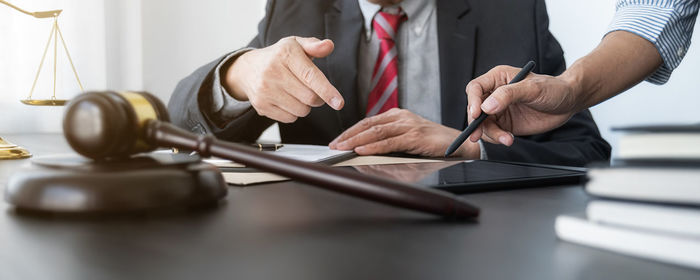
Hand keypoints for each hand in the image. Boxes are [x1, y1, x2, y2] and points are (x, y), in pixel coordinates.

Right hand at [223, 36, 343, 122]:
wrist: (247, 69)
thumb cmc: (278, 57)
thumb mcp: (295, 45)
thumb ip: (314, 46)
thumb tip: (329, 45)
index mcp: (285, 54)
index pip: (310, 76)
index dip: (327, 90)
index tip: (339, 103)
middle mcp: (273, 71)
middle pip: (310, 97)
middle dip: (318, 98)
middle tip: (312, 90)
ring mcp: (265, 90)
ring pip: (301, 110)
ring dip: (305, 105)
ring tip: (295, 92)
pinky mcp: (261, 105)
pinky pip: (290, 118)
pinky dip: (293, 112)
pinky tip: (285, 100)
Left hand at [329, 108, 480, 157]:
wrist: (458, 144)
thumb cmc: (433, 144)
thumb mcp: (407, 138)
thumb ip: (389, 140)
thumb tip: (365, 151)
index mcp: (398, 116)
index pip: (368, 122)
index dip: (350, 131)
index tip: (337, 141)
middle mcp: (401, 118)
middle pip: (368, 125)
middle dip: (348, 136)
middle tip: (334, 145)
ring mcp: (408, 126)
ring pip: (376, 133)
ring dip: (356, 141)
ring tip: (342, 148)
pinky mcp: (415, 137)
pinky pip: (389, 142)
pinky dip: (373, 147)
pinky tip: (362, 151)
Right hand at [465, 65, 577, 145]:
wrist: (568, 103)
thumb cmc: (553, 88)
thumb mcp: (532, 89)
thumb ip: (508, 95)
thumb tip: (487, 106)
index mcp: (498, 78)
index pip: (475, 88)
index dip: (472, 101)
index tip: (477, 114)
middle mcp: (495, 94)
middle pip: (474, 109)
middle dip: (476, 123)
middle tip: (478, 134)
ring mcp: (499, 110)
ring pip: (482, 124)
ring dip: (490, 134)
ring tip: (506, 139)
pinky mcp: (505, 124)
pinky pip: (493, 133)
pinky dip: (497, 139)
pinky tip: (509, 139)